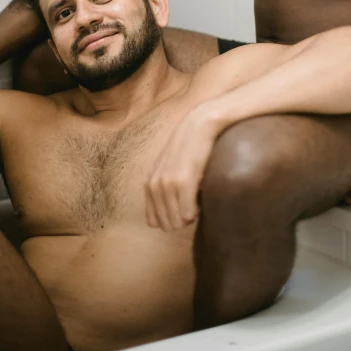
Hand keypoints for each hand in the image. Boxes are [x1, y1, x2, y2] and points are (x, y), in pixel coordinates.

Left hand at [145, 107, 218, 231]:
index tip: (183, 209)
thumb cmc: (188, 148)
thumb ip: (163, 188)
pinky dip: (195, 213)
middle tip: (192, 205)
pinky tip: (200, 201)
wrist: (199, 126)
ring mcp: (168, 184)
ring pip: (177, 222)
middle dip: (181, 221)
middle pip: (166, 225)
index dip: (171, 220)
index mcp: (149, 183)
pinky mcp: (183, 181)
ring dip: (190, 217)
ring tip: (197, 201)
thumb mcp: (168, 168)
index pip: (153, 221)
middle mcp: (155, 185)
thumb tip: (173, 215)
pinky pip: (188, 214)